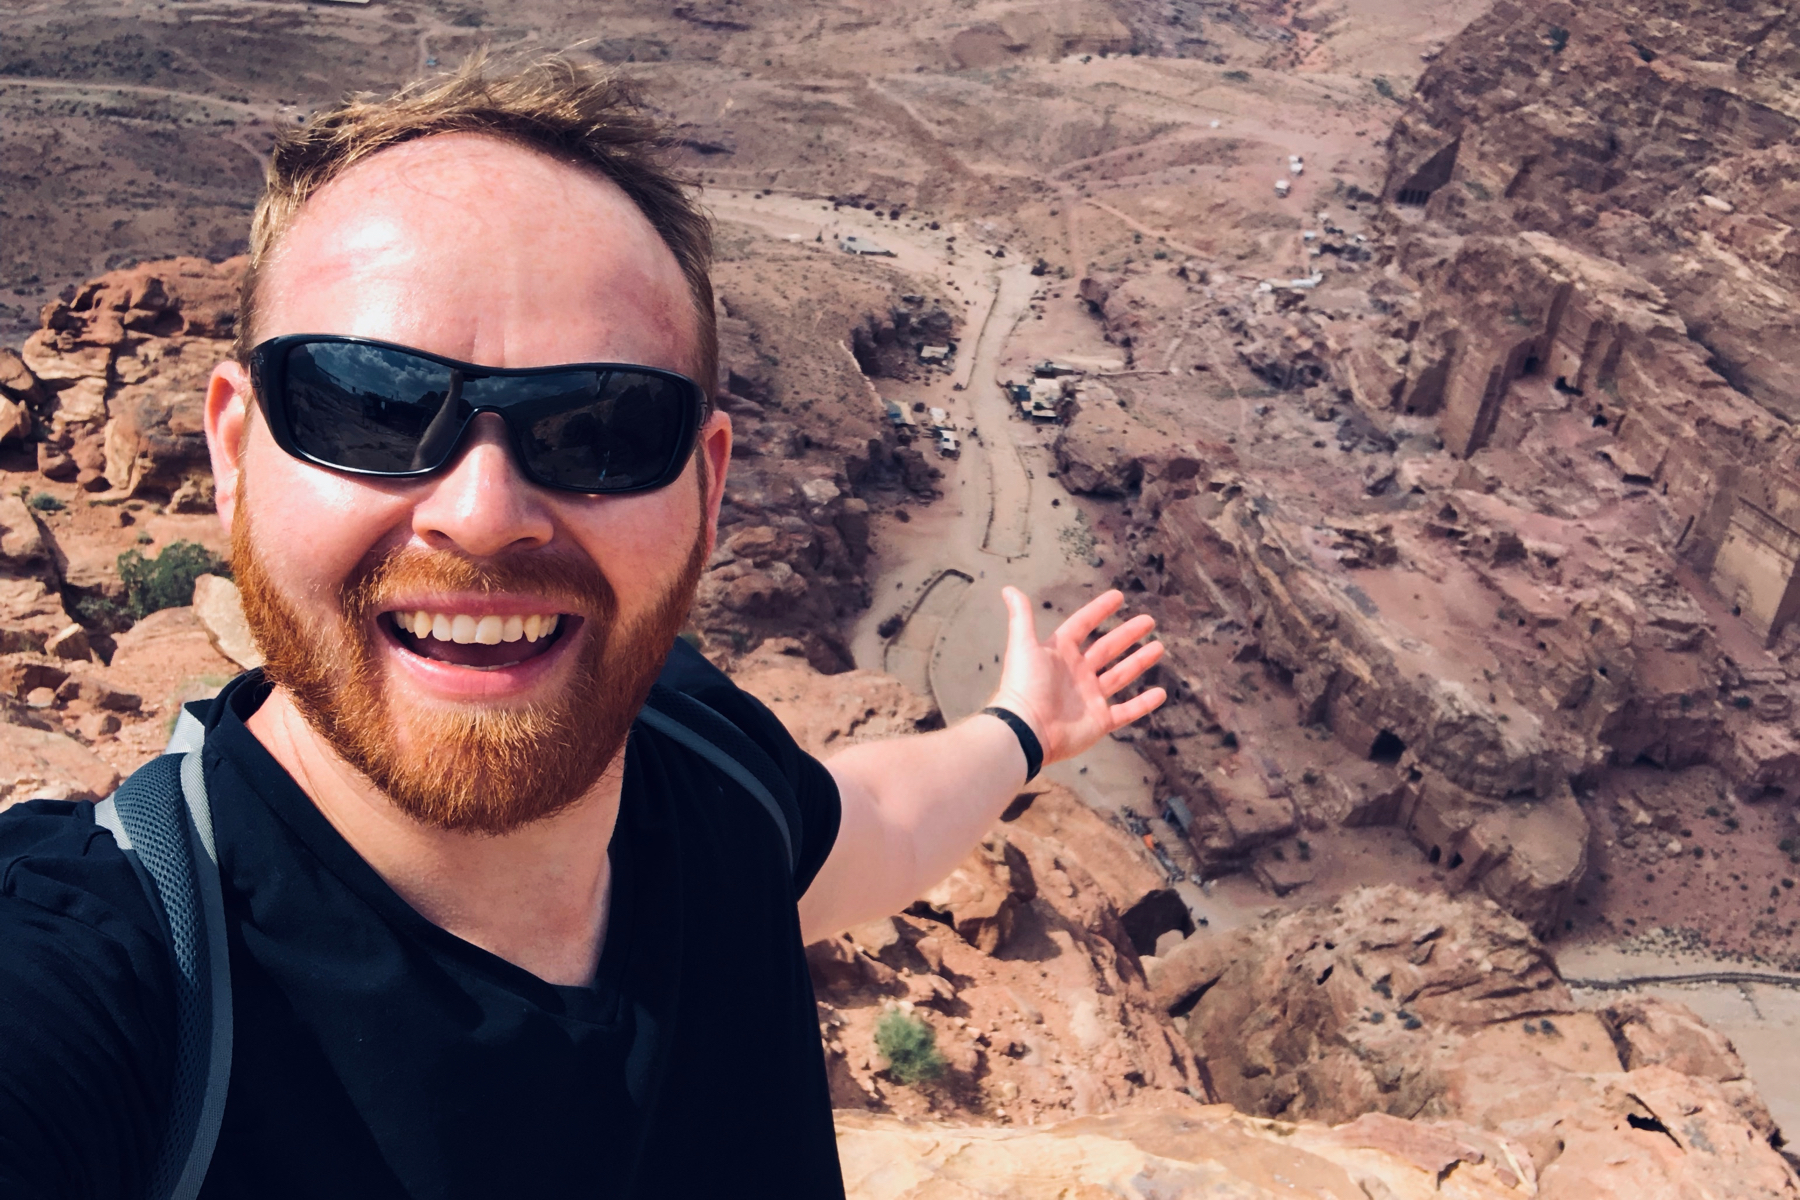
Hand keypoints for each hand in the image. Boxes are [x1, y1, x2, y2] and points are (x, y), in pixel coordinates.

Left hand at [985, 586, 1166, 764]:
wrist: (1026, 730)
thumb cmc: (1024, 686)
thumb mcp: (1023, 645)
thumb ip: (1021, 616)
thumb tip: (1008, 588)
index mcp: (1060, 653)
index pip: (1083, 626)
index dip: (1099, 610)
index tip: (1118, 597)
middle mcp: (1077, 673)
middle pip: (1107, 648)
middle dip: (1127, 634)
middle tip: (1148, 620)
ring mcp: (1090, 697)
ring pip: (1120, 675)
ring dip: (1139, 662)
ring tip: (1158, 647)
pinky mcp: (1099, 721)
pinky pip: (1126, 711)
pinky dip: (1143, 704)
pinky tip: (1161, 693)